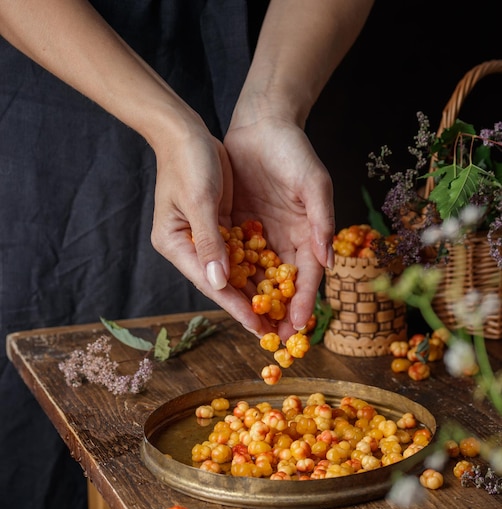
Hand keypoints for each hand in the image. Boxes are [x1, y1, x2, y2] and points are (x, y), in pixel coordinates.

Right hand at [150, 119, 269, 336]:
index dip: (235, 306)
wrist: (186, 130)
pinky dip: (256, 268)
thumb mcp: (199, 200)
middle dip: (247, 307)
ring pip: (234, 271)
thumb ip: (210, 242)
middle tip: (272, 332)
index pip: (210, 282)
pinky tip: (275, 284)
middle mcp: (188, 246)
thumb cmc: (188, 160)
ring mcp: (204, 237)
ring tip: (278, 316)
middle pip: (222, 283)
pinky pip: (240, 253)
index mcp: (175, 243)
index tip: (257, 327)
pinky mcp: (219, 226)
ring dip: (255, 292)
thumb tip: (219, 283)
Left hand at [224, 114, 333, 340]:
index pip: (308, 276)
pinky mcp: (239, 226)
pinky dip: (233, 275)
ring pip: (258, 275)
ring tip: (247, 326)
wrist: (260, 124)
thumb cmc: (293, 151)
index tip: (296, 327)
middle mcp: (286, 239)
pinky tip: (225, 295)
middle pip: (283, 283)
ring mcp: (262, 234)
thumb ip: (321, 221)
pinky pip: (236, 256)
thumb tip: (328, 262)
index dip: (304, 302)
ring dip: (254, 301)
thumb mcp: (313, 183)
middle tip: (269, 338)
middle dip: (278, 311)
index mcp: (308, 233)